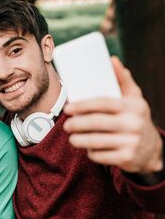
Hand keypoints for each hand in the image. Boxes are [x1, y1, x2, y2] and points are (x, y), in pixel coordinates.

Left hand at [63, 56, 162, 172]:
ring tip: (72, 138)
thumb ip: (123, 80)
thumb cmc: (136, 119)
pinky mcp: (126, 158)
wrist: (152, 150)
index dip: (83, 105)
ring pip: (95, 141)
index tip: (68, 108)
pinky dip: (91, 152)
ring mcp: (131, 142)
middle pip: (96, 123)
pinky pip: (100, 155)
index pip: (103, 103)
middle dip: (76, 124)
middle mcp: (133, 124)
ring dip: (79, 140)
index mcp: (132, 106)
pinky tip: (88, 149)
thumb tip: (112, 60)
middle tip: (66, 126)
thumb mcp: (134, 99)